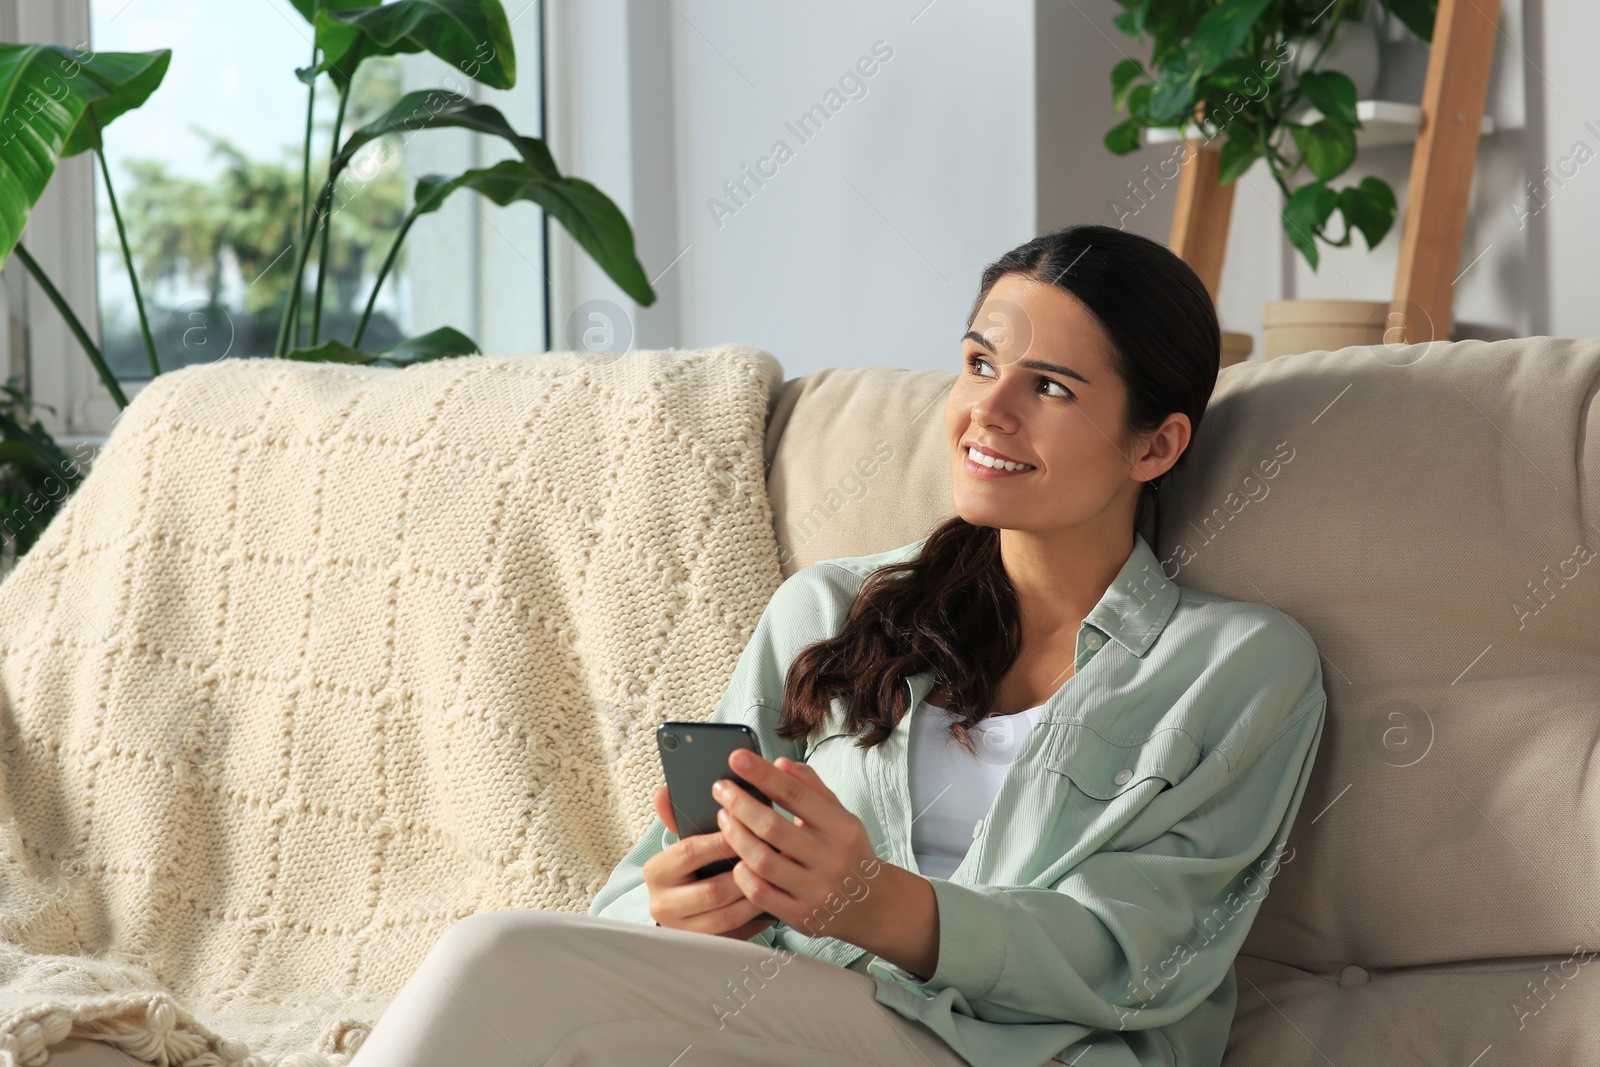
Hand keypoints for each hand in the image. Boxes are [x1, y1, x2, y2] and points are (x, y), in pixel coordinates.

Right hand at [642, 783, 776, 940]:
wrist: (687, 911)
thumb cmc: (692, 868)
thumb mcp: (685, 842)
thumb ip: (679, 817)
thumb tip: (663, 791)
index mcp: (655, 872)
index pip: (689, 852)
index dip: (722, 841)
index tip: (750, 827)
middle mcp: (662, 904)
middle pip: (712, 889)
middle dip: (747, 872)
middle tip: (775, 855)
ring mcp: (683, 930)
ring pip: (728, 915)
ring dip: (757, 894)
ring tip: (780, 876)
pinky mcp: (705, 947)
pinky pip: (738, 933)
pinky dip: (757, 915)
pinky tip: (775, 898)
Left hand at [711, 749, 888, 945]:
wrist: (873, 905)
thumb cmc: (848, 852)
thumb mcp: (840, 815)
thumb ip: (810, 788)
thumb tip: (779, 763)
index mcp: (841, 828)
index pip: (796, 794)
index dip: (763, 775)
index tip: (737, 758)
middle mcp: (831, 858)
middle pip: (773, 828)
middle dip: (740, 804)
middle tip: (720, 788)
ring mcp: (816, 890)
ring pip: (764, 861)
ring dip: (737, 837)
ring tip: (723, 818)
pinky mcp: (802, 916)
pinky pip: (761, 894)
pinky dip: (744, 875)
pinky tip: (736, 860)